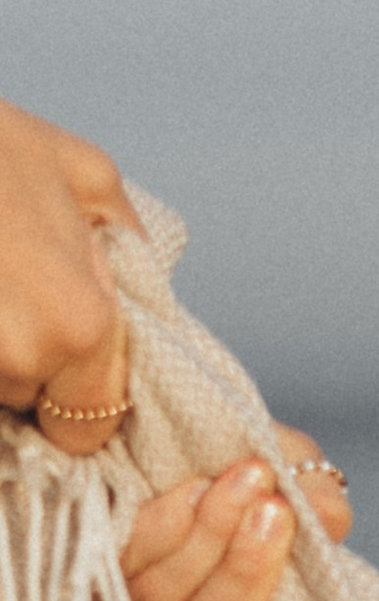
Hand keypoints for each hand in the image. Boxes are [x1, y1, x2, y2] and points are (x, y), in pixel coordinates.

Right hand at [0, 103, 137, 445]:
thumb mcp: (83, 172)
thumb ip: (129, 242)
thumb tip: (143, 290)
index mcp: (81, 327)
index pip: (87, 428)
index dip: (71, 397)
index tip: (59, 361)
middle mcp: (23, 358)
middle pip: (28, 401)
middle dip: (24, 362)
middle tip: (8, 291)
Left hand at [121, 432, 354, 600]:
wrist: (193, 438)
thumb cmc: (261, 477)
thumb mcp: (304, 488)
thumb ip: (322, 506)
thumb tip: (327, 517)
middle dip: (243, 577)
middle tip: (277, 513)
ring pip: (164, 596)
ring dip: (211, 536)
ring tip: (251, 477)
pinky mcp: (98, 563)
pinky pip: (126, 557)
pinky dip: (168, 523)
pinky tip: (197, 485)